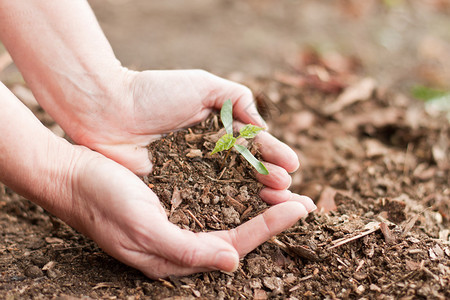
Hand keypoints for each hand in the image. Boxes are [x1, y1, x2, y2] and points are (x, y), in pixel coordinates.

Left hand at [57, 69, 302, 203]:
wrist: (109, 109)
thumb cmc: (154, 93)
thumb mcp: (203, 85)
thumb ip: (238, 98)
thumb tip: (262, 126)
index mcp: (218, 131)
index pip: (254, 147)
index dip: (274, 156)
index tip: (292, 165)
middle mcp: (209, 156)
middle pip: (248, 173)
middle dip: (272, 182)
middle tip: (290, 193)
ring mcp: (193, 177)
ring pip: (231, 192)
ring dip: (257, 200)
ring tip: (278, 205)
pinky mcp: (174, 193)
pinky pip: (204, 204)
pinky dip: (226, 211)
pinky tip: (244, 217)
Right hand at [66, 146, 314, 278]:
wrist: (71, 174)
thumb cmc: (102, 200)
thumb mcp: (142, 228)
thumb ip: (186, 249)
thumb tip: (233, 262)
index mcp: (175, 255)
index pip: (236, 243)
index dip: (270, 226)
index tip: (301, 207)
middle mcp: (181, 241)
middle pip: (238, 232)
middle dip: (273, 217)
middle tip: (304, 201)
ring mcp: (176, 221)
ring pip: (229, 216)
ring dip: (257, 203)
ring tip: (283, 188)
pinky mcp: (171, 202)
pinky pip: (211, 199)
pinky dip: (234, 190)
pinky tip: (248, 179)